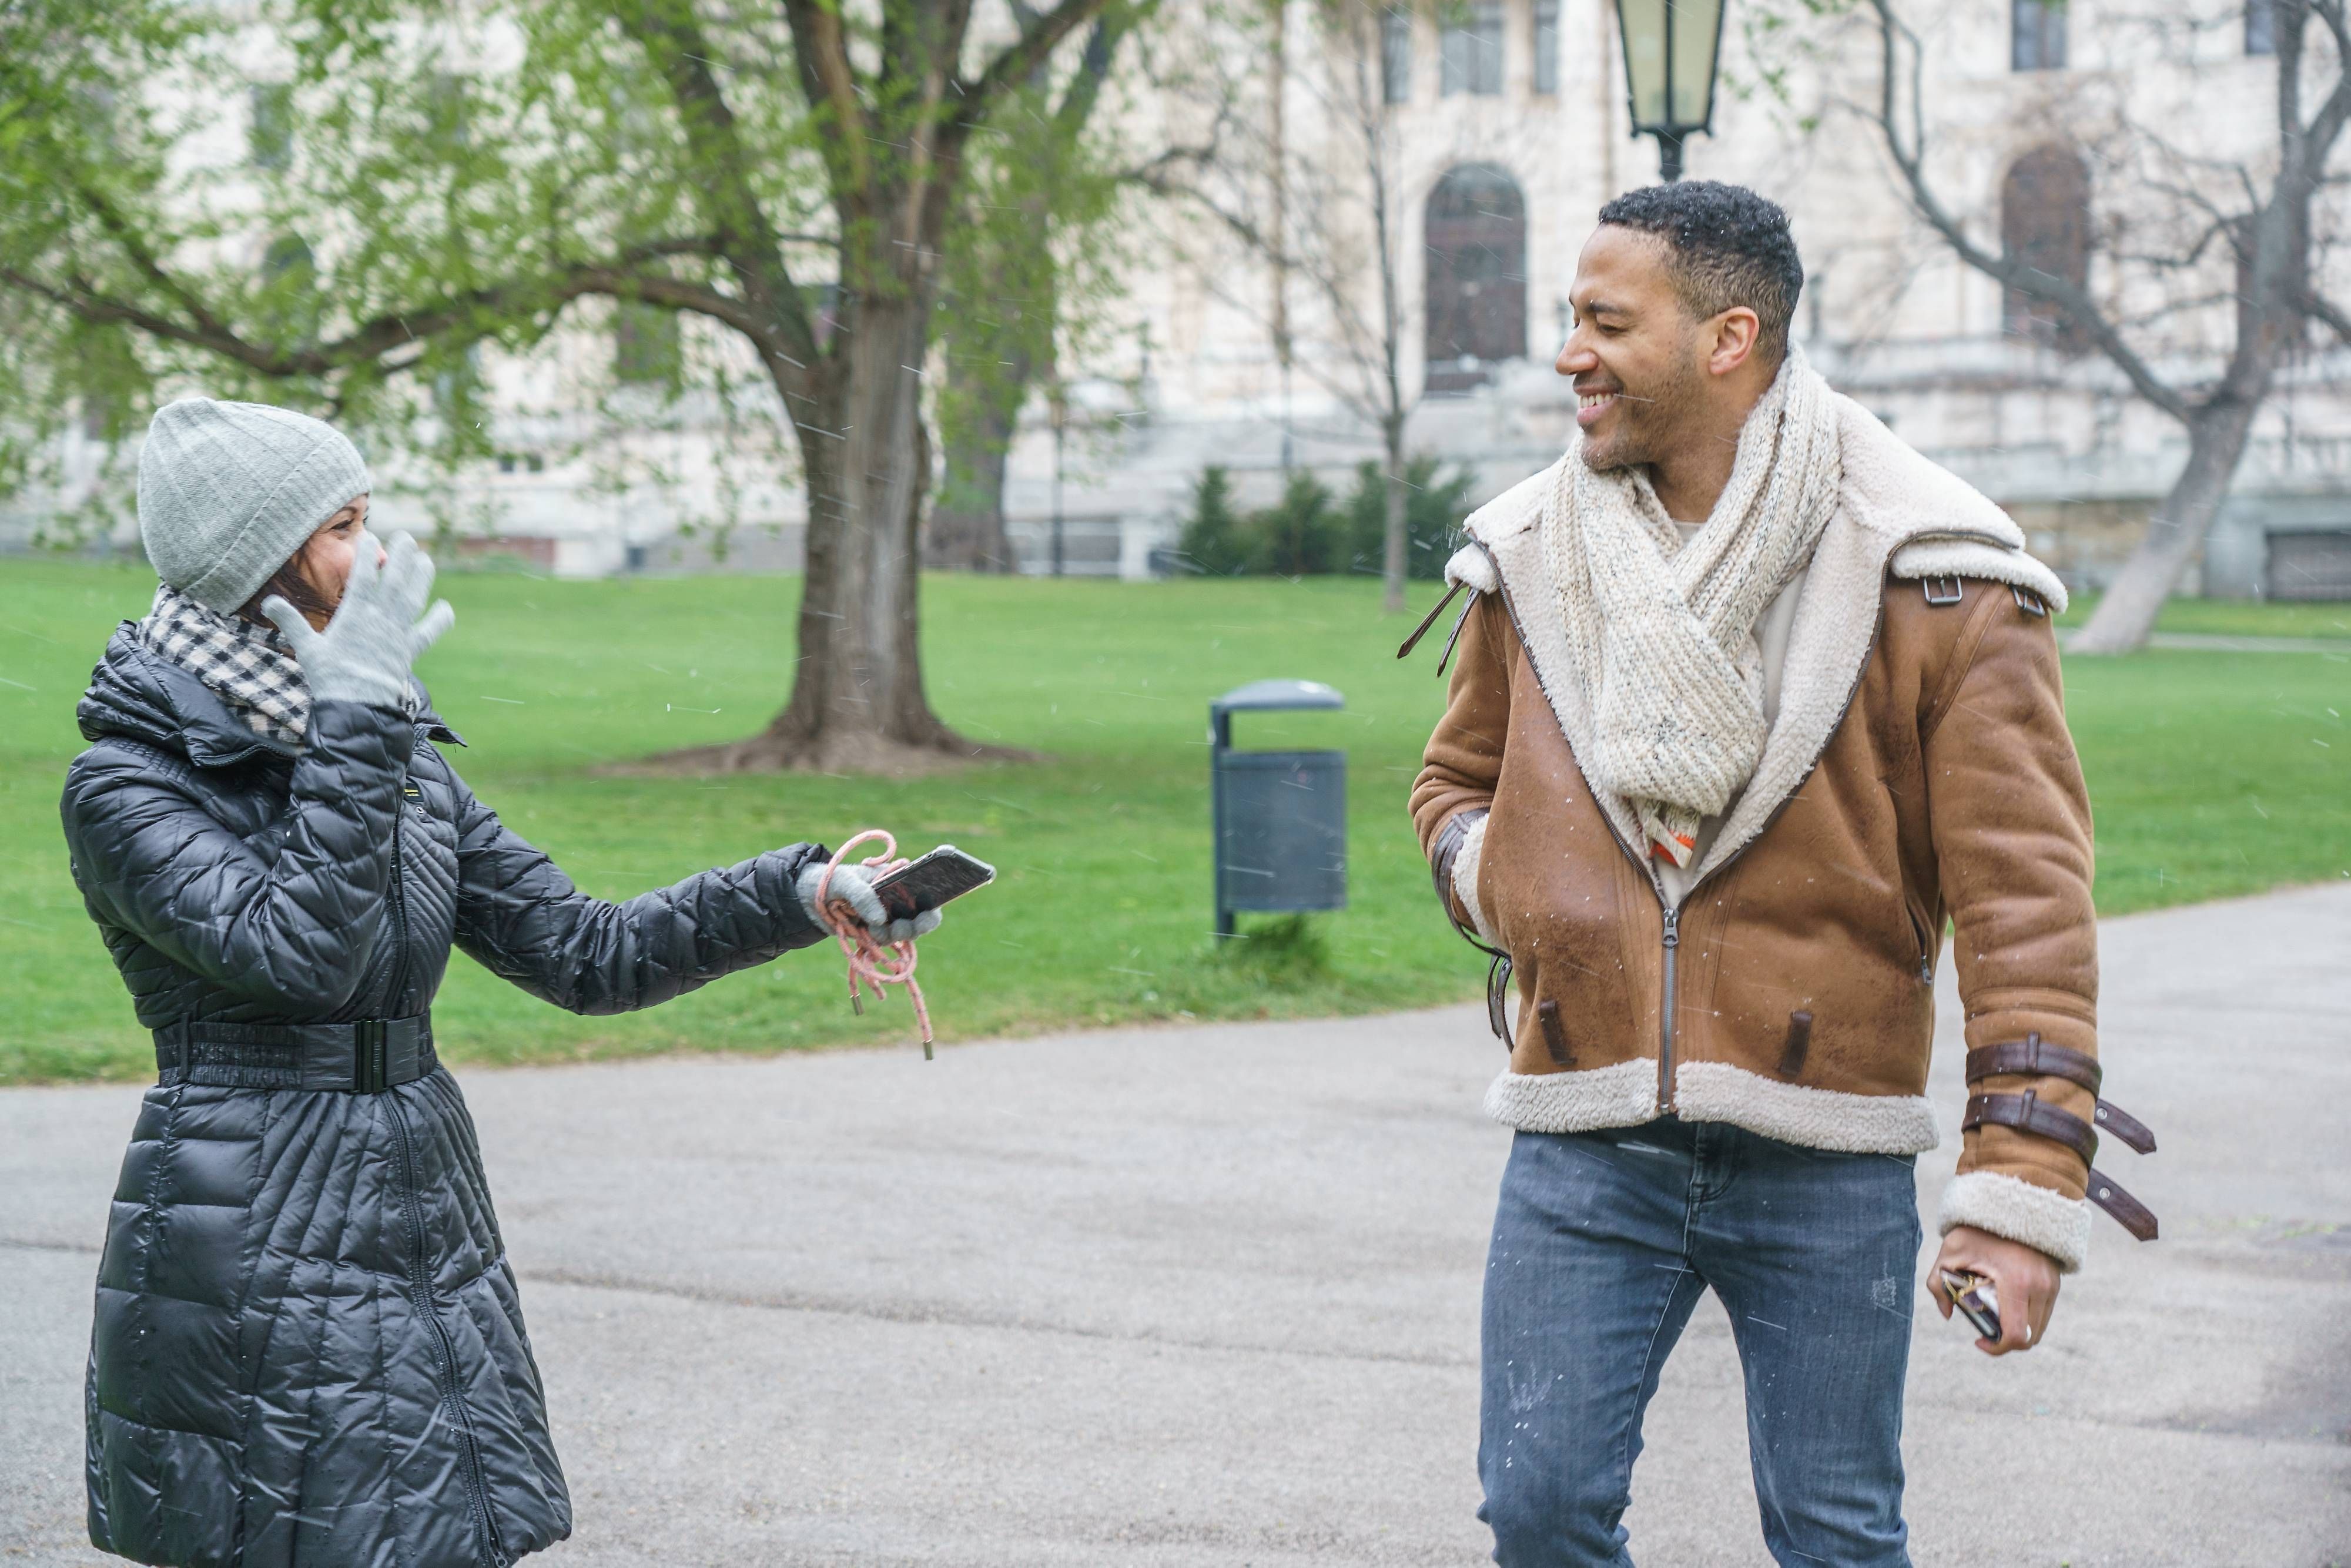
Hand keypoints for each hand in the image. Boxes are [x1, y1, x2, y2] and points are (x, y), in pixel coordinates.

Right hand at [263, 530, 453, 709]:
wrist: (358, 707)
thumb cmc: (329, 678)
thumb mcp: (306, 648)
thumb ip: (290, 621)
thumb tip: (267, 602)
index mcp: (355, 615)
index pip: (363, 577)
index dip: (367, 555)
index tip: (370, 537)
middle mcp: (381, 619)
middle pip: (395, 580)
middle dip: (401, 556)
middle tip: (406, 537)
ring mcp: (398, 634)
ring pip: (413, 599)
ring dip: (421, 578)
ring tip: (426, 559)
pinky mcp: (410, 651)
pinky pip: (429, 632)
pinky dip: (439, 620)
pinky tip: (446, 608)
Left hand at [796, 863, 943, 945]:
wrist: (809, 898)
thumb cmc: (831, 880)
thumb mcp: (844, 881)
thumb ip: (862, 895)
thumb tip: (880, 920)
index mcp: (897, 879)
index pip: (924, 891)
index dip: (932, 903)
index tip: (927, 913)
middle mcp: (897, 900)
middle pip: (920, 917)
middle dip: (914, 926)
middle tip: (898, 927)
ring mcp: (887, 917)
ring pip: (902, 933)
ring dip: (890, 934)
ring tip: (869, 928)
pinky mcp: (875, 932)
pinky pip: (885, 942)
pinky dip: (877, 941)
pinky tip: (864, 933)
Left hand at [1931, 1224, 2060, 1355]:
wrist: (2013, 1202)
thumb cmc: (1977, 1228)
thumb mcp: (1950, 1252)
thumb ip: (1938, 1284)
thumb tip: (1947, 1313)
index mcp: (2016, 1283)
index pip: (2016, 1335)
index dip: (1998, 1348)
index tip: (1979, 1341)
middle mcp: (2040, 1287)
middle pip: (2030, 1337)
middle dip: (2006, 1341)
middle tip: (1985, 1331)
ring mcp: (2052, 1285)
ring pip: (2040, 1327)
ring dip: (2019, 1330)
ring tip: (1995, 1317)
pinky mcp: (2056, 1282)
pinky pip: (2045, 1312)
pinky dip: (2028, 1317)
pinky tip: (2007, 1306)